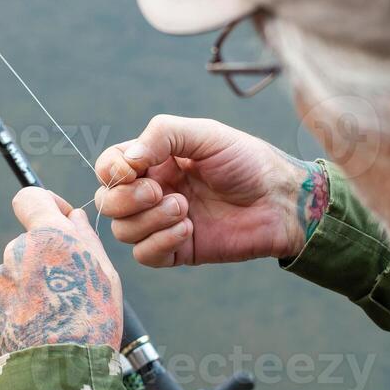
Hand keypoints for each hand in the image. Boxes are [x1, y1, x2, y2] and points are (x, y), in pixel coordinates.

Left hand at [0, 188, 122, 357]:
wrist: (60, 375)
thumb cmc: (92, 323)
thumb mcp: (105, 277)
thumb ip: (85, 239)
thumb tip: (73, 217)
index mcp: (49, 235)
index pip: (30, 197)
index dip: (45, 205)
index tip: (59, 222)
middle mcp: (17, 250)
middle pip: (28, 242)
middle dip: (44, 259)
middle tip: (66, 293)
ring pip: (15, 272)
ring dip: (29, 286)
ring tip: (50, 318)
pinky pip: (1, 296)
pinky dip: (14, 307)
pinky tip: (32, 327)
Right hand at [93, 115, 328, 267]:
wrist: (280, 201)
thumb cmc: (247, 162)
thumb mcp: (206, 134)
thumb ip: (162, 135)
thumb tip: (126, 160)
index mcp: (155, 161)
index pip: (109, 167)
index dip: (112, 170)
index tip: (134, 169)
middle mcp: (154, 192)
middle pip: (109, 202)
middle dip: (126, 199)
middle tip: (160, 191)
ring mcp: (163, 223)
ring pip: (123, 231)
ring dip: (148, 220)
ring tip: (184, 209)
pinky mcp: (177, 251)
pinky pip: (144, 256)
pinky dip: (159, 242)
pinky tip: (188, 229)